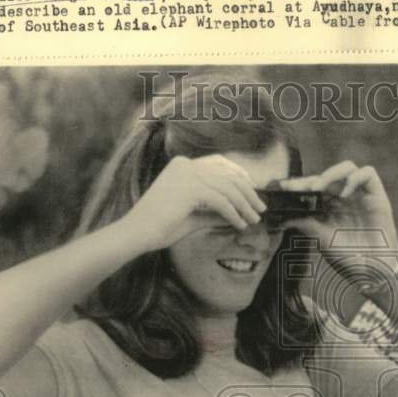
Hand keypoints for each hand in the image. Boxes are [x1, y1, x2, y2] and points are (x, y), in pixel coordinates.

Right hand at [120, 154, 266, 252]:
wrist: (136, 233)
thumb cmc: (160, 226)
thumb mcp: (194, 215)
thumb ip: (214, 210)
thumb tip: (239, 211)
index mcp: (182, 165)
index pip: (219, 163)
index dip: (239, 174)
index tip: (253, 190)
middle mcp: (185, 165)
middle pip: (227, 174)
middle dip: (248, 192)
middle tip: (261, 209)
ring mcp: (187, 175)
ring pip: (228, 188)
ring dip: (244, 205)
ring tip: (253, 220)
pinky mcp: (190, 189)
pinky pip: (221, 201)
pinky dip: (234, 214)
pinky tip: (240, 225)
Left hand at [281, 161, 397, 290]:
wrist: (375, 271)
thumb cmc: (350, 259)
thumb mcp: (324, 241)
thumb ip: (307, 226)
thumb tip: (284, 218)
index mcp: (329, 207)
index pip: (313, 188)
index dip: (299, 185)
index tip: (283, 187)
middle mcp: (344, 198)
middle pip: (326, 177)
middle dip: (310, 180)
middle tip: (296, 188)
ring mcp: (361, 195)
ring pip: (347, 168)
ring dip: (331, 174)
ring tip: (318, 188)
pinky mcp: (377, 195)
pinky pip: (368, 173)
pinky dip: (355, 178)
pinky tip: (345, 194)